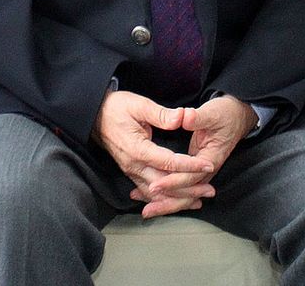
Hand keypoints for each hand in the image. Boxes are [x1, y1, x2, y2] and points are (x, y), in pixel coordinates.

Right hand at [91, 91, 215, 216]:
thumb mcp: (139, 104)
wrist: (95, 115)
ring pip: (156, 193)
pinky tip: (177, 201)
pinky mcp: (131, 172)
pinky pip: (148, 192)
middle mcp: (134, 165)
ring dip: (178, 198)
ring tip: (199, 200)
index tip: (207, 166)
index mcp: (137, 149)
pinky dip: (164, 199)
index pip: (168, 162)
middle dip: (188, 189)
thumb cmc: (117, 108)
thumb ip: (161, 114)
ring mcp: (131, 171)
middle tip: (209, 190)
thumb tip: (181, 117)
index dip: (189, 165)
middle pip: (164, 185)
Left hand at [135, 96, 257, 217]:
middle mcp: (207, 170)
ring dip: (166, 203)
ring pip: (184, 194)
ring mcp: (201, 171)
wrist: (237, 116)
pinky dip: (168, 193)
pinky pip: (182, 186)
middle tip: (148, 210)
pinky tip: (152, 196)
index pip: (190, 177)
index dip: (173, 182)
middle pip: (187, 193)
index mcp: (211, 158)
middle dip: (167, 202)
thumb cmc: (225, 114)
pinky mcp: (195, 170)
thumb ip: (198, 117)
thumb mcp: (213, 112)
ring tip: (148, 211)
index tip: (156, 185)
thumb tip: (185, 118)